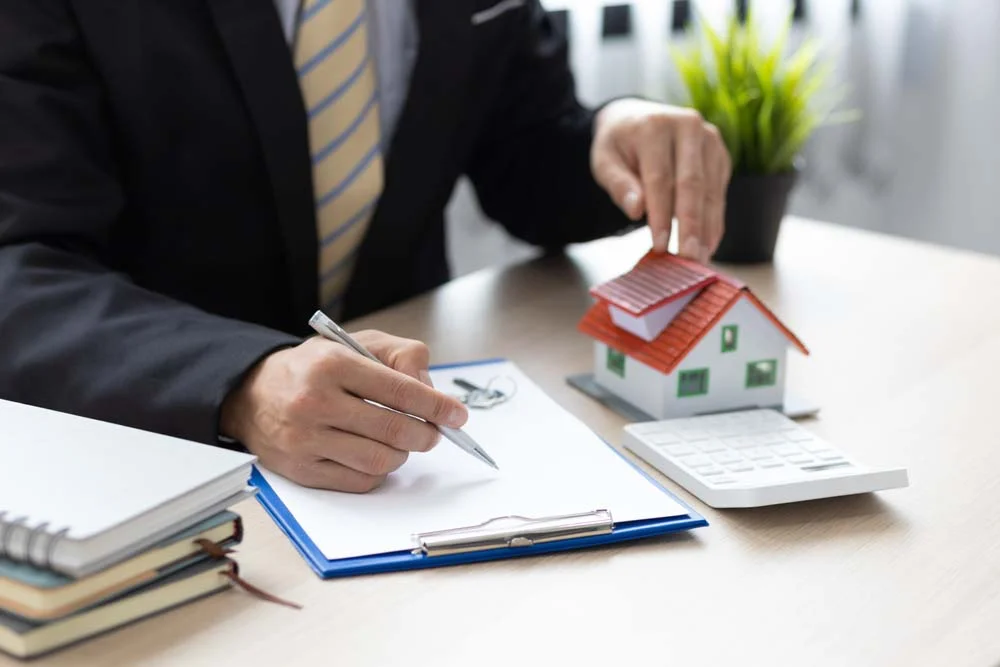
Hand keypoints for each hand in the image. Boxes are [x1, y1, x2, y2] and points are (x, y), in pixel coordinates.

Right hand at [220, 332, 467, 491]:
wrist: (253, 394)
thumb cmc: (315, 368)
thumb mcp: (355, 344)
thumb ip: (400, 355)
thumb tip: (431, 390)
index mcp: (332, 364)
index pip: (399, 389)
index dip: (436, 405)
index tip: (458, 415)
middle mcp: (315, 402)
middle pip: (393, 429)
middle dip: (425, 434)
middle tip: (434, 433)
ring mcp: (306, 440)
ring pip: (379, 460)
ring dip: (402, 454)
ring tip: (401, 441)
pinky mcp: (302, 470)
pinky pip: (359, 481)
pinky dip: (379, 472)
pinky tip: (375, 454)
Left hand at [591, 98, 731, 262]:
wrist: (638, 119)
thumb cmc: (619, 146)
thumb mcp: (604, 161)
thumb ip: (618, 184)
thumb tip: (637, 210)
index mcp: (655, 126)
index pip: (659, 178)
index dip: (660, 215)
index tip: (660, 246)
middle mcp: (688, 126)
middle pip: (692, 184)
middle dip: (691, 225)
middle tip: (689, 258)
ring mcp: (710, 138)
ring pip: (711, 190)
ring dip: (706, 228)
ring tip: (700, 258)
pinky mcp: (721, 154)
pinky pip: (719, 192)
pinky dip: (714, 220)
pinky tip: (708, 243)